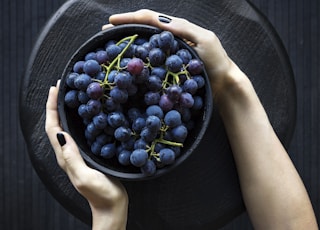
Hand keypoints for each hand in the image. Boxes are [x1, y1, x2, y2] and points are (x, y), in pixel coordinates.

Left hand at [45, 81, 127, 229]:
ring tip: (72, 95)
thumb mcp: (84, 176)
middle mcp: (68, 153)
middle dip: (56, 105)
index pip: (52, 127)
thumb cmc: (100, 193)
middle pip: (56, 124)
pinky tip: (88, 113)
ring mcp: (78, 153)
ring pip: (67, 127)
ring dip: (65, 110)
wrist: (111, 205)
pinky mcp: (88, 154)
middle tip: (62, 87)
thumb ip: (71, 157)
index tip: (55, 89)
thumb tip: (60, 133)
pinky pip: (79, 132)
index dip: (51, 108)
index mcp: (64, 156)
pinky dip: (79, 120)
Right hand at [104, 9, 241, 95]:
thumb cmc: (217, 62)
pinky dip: (138, 62)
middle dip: (124, 29)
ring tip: (112, 47)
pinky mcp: (169, 69)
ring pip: (145, 46)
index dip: (130, 18)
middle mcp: (170, 40)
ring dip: (128, 44)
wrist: (224, 83)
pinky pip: (151, 63)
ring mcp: (169, 55)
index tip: (112, 22)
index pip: (150, 19)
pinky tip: (130, 65)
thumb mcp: (205, 40)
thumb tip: (161, 23)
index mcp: (177, 29)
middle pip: (143, 30)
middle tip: (105, 34)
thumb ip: (184, 30)